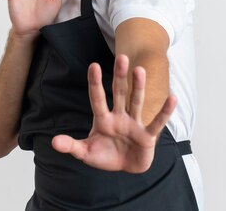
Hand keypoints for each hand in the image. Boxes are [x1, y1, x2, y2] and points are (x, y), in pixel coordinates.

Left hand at [51, 54, 176, 172]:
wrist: (125, 168)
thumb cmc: (106, 156)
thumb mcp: (86, 153)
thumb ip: (71, 146)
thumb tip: (53, 142)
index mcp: (103, 119)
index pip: (97, 99)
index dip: (95, 83)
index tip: (93, 66)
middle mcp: (119, 117)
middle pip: (119, 93)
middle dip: (120, 77)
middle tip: (122, 57)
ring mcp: (134, 124)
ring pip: (136, 102)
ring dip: (138, 87)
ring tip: (139, 70)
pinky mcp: (147, 136)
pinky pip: (157, 122)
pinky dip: (165, 112)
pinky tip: (172, 98)